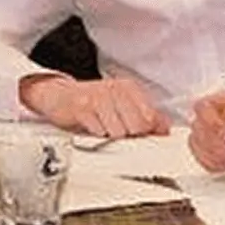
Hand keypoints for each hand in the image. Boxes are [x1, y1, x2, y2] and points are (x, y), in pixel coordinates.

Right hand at [20, 74, 168, 139]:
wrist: (59, 97)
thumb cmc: (92, 104)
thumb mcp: (122, 106)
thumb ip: (146, 116)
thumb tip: (165, 129)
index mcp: (129, 88)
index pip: (151, 117)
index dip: (146, 131)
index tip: (138, 133)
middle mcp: (115, 89)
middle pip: (136, 127)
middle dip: (128, 135)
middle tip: (117, 130)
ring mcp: (99, 97)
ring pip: (118, 132)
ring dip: (110, 136)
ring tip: (102, 127)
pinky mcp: (83, 107)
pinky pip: (99, 131)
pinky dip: (96, 134)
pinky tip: (91, 126)